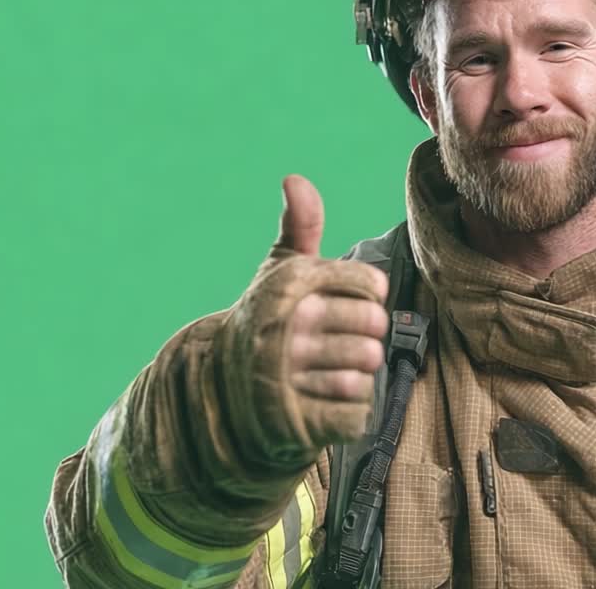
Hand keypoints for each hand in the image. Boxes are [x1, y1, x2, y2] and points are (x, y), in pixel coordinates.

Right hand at [216, 175, 390, 464]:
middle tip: (339, 341)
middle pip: (373, 327)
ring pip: (366, 370)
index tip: (350, 301)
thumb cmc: (270, 318)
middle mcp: (289, 324)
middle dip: (366, 337)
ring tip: (330, 371)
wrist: (222, 385)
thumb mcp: (281, 270)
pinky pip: (356, 412)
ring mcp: (290, 372)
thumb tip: (294, 178)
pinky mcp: (295, 417)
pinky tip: (327, 401)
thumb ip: (300, 225)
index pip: (372, 285)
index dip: (371, 296)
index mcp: (292, 285)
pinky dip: (351, 412)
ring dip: (357, 374)